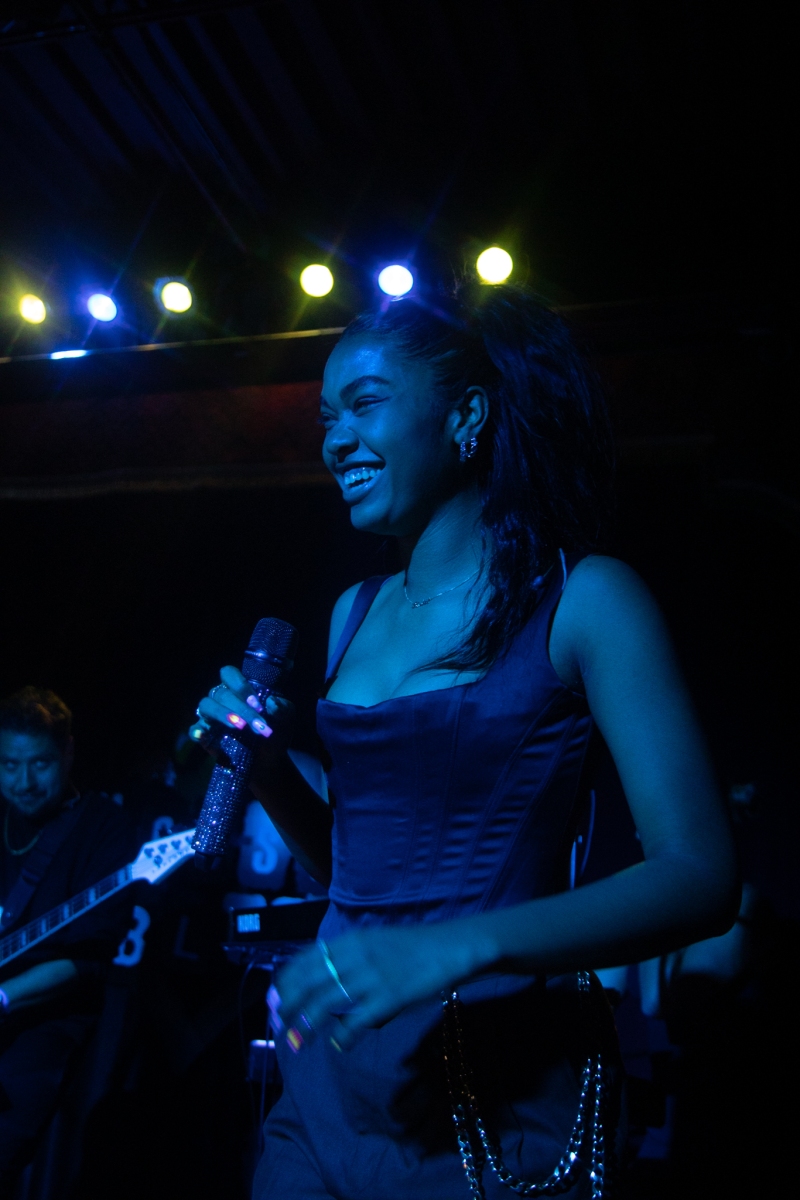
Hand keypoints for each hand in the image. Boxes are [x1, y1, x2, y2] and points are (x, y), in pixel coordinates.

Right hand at [189, 665, 293, 765]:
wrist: (270, 761)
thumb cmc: (275, 733)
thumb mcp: (286, 720)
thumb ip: (283, 708)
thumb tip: (272, 703)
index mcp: (239, 690)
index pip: (229, 674)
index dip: (241, 685)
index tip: (257, 704)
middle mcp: (222, 700)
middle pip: (222, 693)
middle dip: (241, 708)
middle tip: (255, 724)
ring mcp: (211, 717)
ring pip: (206, 705)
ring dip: (222, 714)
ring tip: (239, 726)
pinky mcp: (205, 736)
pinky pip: (194, 730)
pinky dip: (197, 732)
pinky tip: (203, 736)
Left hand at [273, 921, 488, 1050]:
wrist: (450, 947)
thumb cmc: (413, 948)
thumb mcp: (375, 941)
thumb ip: (349, 956)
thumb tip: (323, 978)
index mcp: (351, 940)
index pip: (306, 958)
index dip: (285, 981)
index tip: (272, 999)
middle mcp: (356, 955)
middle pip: (309, 982)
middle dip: (288, 1005)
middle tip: (277, 1024)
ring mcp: (372, 976)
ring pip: (326, 1002)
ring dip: (306, 1025)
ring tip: (296, 1042)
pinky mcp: (389, 997)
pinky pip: (357, 1020)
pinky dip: (343, 1036)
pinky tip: (339, 1045)